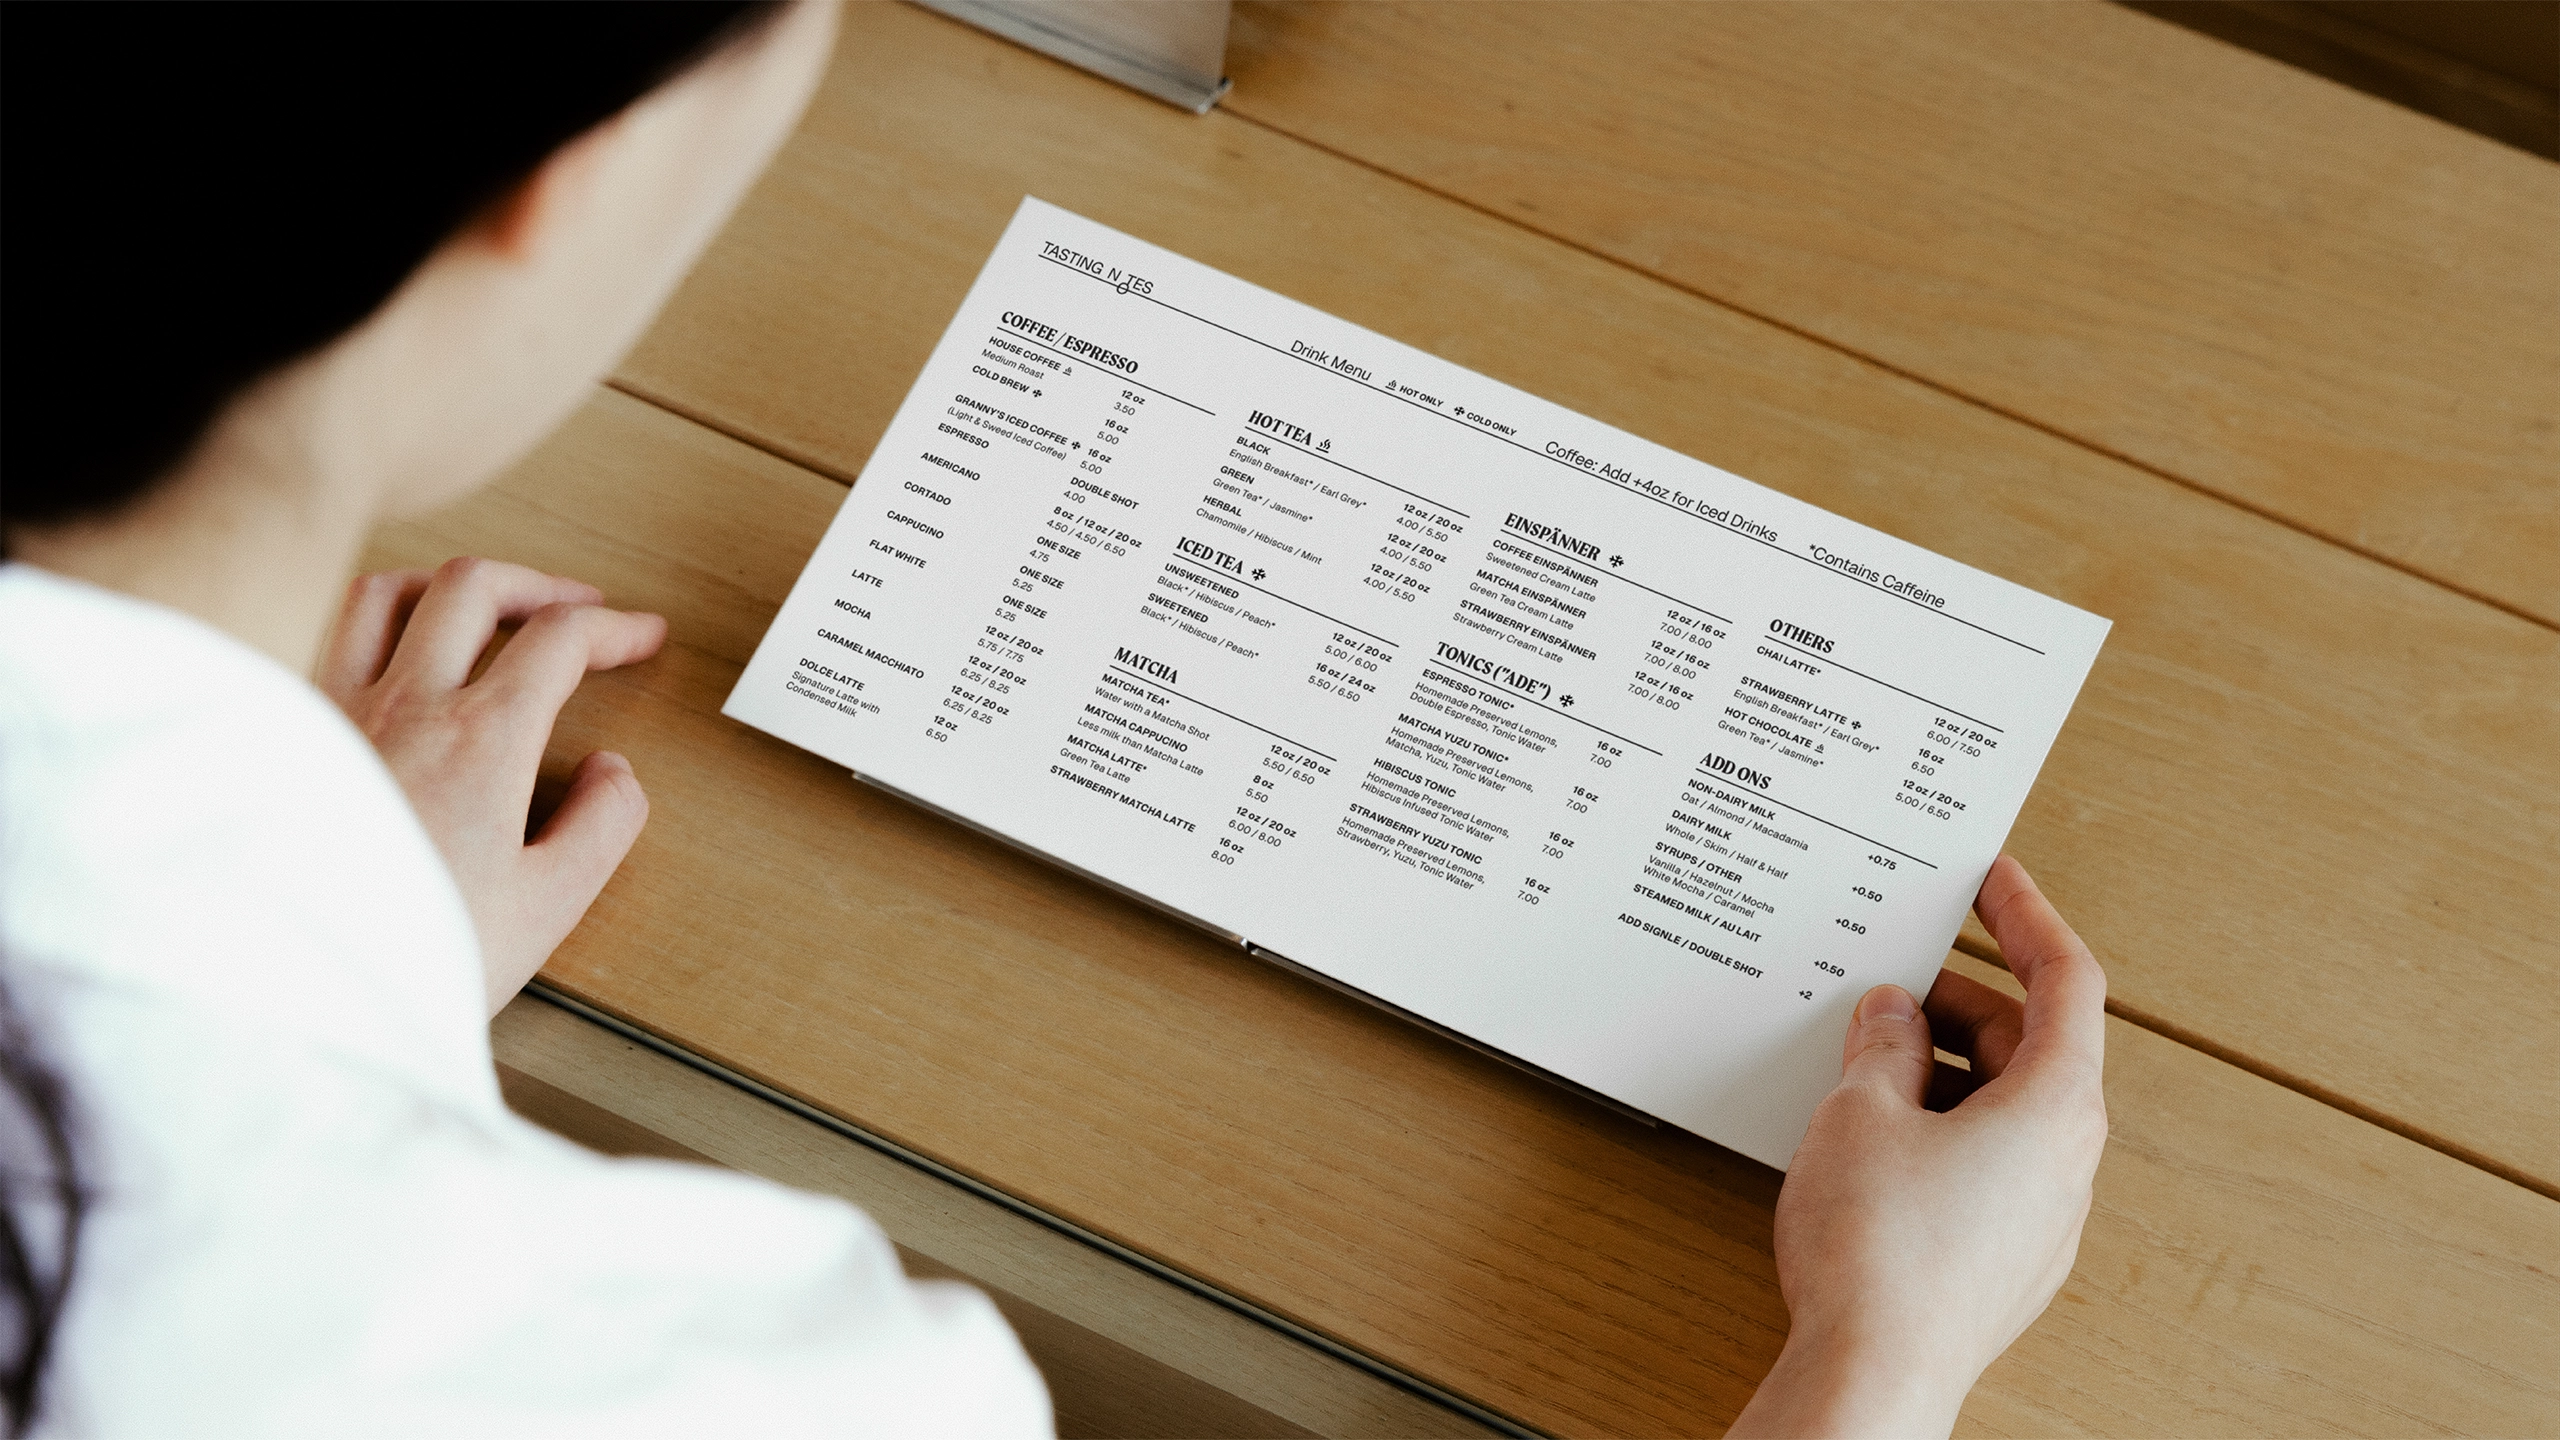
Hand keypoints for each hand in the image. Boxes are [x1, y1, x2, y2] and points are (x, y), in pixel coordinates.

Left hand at [318, 557, 666, 1015]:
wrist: (287, 992)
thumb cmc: (414, 956)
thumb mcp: (546, 907)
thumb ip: (601, 827)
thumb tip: (614, 772)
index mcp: (481, 739)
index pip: (559, 640)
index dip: (614, 627)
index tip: (641, 636)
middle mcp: (404, 705)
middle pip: (474, 586)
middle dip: (539, 585)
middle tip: (576, 611)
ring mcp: (334, 713)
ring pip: (388, 594)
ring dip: (449, 587)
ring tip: (481, 611)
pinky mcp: (282, 738)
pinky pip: (328, 642)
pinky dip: (376, 626)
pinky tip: (389, 664)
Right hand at [1727, 855, 2107, 1438]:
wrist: (1873, 1375)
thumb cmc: (1881, 1255)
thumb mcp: (1859, 1113)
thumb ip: (1880, 1047)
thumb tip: (1890, 1017)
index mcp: (2055, 1106)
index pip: (2067, 981)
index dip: (2026, 918)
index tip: (1995, 880)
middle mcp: (2067, 1161)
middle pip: (2030, 1045)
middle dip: (1956, 1003)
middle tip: (1888, 986)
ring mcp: (2041, 1217)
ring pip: (2004, 1107)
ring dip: (1940, 1069)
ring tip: (1862, 1065)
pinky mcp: (2004, 1257)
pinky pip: (1984, 1162)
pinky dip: (1937, 1125)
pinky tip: (1872, 1134)